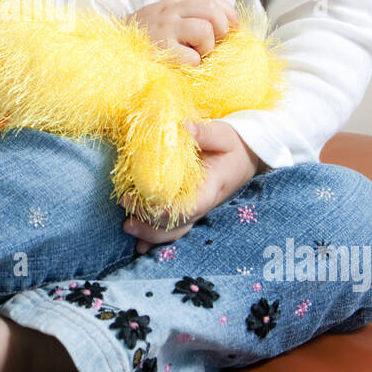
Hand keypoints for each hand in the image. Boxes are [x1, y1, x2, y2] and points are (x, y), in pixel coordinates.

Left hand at [121, 120, 261, 253]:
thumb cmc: (232, 145)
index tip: (135, 199)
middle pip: (176, 226)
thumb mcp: (222, 135)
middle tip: (125, 211)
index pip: (187, 208)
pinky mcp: (187, 208)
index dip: (162, 211)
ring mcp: (194, 210)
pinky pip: (171, 228)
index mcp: (209, 189)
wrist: (245, 156)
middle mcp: (201, 205)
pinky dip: (154, 237)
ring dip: (149, 235)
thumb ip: (203, 132)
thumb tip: (182, 126)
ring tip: (127, 228)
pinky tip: (139, 245)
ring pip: (173, 232)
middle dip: (149, 226)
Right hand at [125, 0, 238, 65]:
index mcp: (174, 3)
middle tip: (210, 44)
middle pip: (213, 10)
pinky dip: (193, 66)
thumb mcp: (167, 20)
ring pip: (206, 31)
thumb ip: (193, 16)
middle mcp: (169, 11)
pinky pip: (194, 59)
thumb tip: (232, 26)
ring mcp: (165, 30)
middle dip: (221, 30)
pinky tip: (180, 65)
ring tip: (192, 54)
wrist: (111, 53)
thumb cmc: (146, 40)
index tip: (232, 29)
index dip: (228, 13)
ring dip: (206, 48)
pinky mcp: (161, 51)